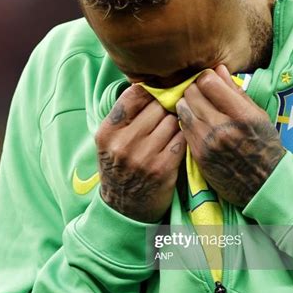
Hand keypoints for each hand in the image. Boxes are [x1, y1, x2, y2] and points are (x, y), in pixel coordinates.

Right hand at [95, 84, 185, 221]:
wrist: (124, 209)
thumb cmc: (119, 168)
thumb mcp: (110, 142)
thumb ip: (125, 116)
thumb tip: (149, 84)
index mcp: (108, 132)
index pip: (134, 94)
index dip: (151, 90)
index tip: (159, 91)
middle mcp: (123, 143)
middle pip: (158, 106)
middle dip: (168, 106)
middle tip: (173, 109)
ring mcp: (144, 157)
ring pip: (172, 121)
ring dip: (178, 121)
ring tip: (176, 126)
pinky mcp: (163, 169)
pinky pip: (181, 139)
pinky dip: (184, 136)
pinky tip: (181, 139)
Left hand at [175, 65, 284, 207]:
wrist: (263, 184)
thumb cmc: (264, 146)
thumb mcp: (258, 115)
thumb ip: (236, 92)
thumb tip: (218, 69)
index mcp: (242, 115)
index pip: (209, 82)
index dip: (207, 77)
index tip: (210, 80)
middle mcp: (223, 128)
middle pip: (192, 93)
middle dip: (196, 88)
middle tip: (201, 92)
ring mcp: (207, 143)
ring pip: (183, 108)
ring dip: (188, 103)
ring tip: (197, 106)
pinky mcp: (197, 155)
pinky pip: (182, 126)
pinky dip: (186, 119)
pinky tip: (195, 121)